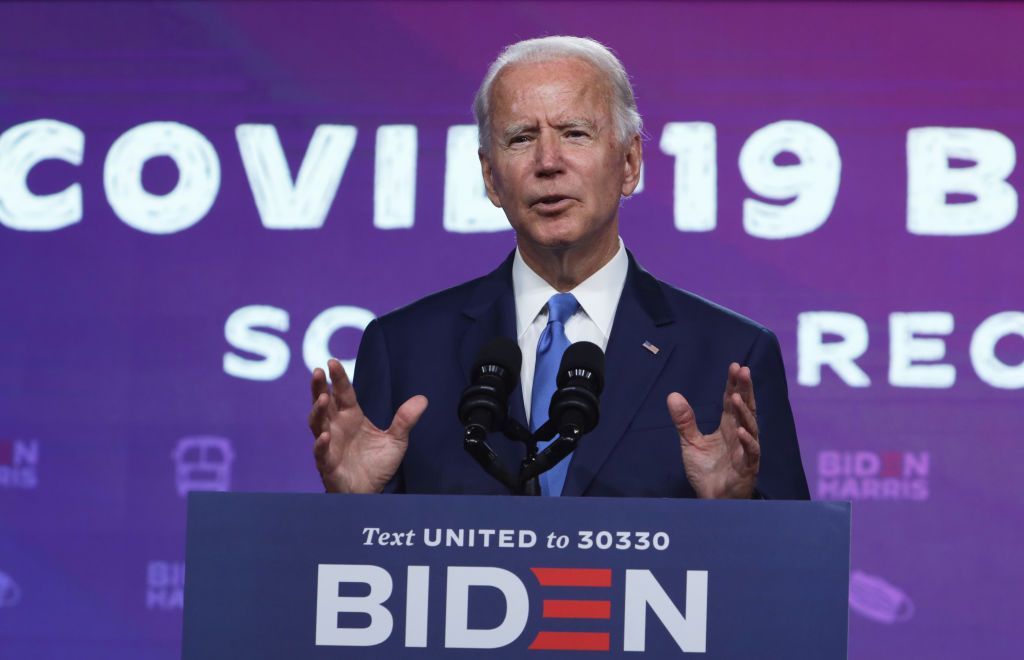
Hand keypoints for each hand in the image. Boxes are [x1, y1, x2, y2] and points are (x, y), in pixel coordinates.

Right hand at [308, 359, 427, 492]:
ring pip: (317, 424)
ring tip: (322, 398)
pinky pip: (321, 453)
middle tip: (317, 371)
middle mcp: (337, 427)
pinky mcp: (328, 465)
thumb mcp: (396, 440)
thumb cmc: (376, 465)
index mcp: (351, 417)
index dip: (337, 378)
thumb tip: (422, 399)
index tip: (331, 362)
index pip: (343, 393)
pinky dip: (321, 444)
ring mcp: (330, 445)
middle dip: (318, 387)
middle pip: (323, 403)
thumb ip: (405, 420)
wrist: (371, 493)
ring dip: (317, 411)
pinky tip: (325, 435)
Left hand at [667, 362, 759, 498]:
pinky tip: (741, 430)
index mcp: (728, 427)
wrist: (711, 500)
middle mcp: (740, 435)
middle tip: (743, 370)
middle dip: (745, 389)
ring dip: (744, 412)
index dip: (734, 384)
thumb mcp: (690, 442)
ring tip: (737, 397)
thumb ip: (684, 420)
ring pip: (750, 427)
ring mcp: (746, 451)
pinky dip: (747, 441)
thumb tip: (672, 395)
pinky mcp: (747, 467)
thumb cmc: (706, 471)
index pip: (732, 402)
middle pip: (745, 408)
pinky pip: (750, 452)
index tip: (734, 366)